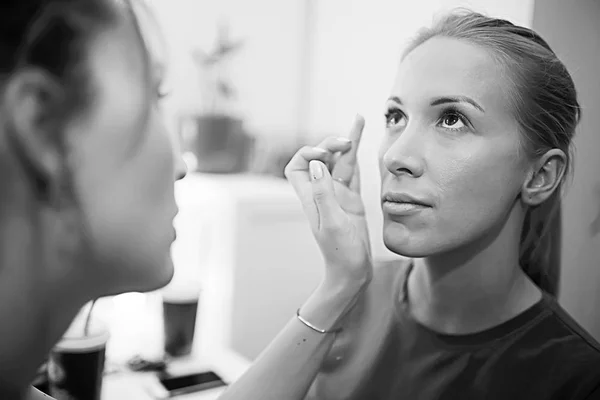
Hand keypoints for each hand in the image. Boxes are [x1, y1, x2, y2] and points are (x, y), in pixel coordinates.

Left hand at [284, 115, 371, 290]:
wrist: (353, 274)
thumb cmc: (341, 255)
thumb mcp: (333, 225)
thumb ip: (324, 194)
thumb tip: (318, 163)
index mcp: (311, 198)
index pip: (297, 166)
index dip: (308, 153)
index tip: (325, 154)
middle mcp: (322, 193)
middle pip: (320, 158)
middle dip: (331, 144)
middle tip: (347, 140)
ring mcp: (338, 196)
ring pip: (340, 162)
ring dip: (347, 143)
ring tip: (359, 120)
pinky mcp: (352, 201)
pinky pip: (353, 173)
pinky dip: (358, 157)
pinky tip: (363, 142)